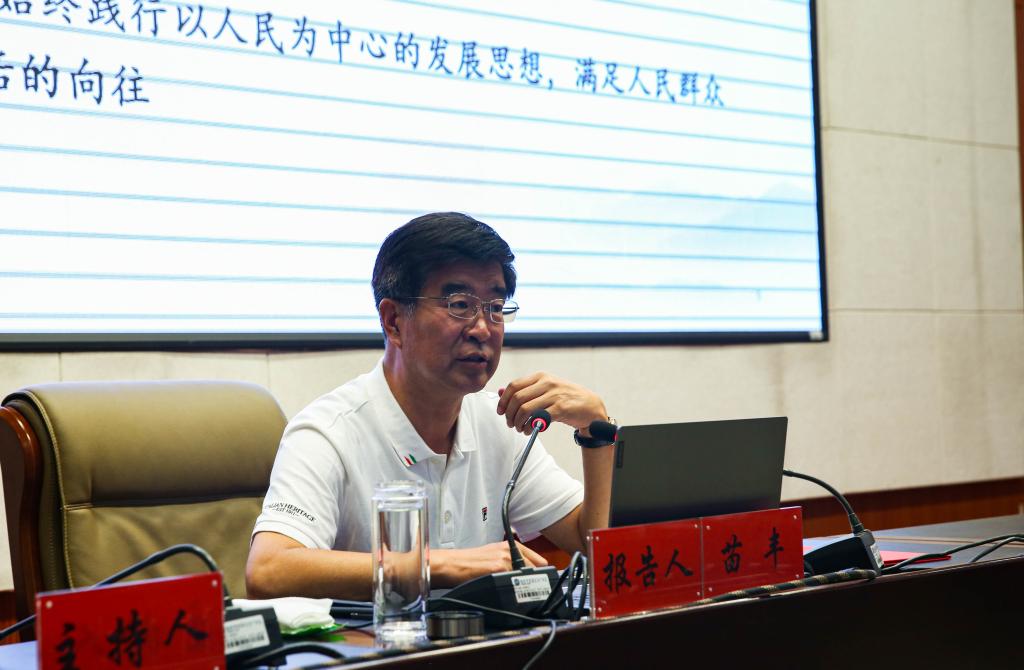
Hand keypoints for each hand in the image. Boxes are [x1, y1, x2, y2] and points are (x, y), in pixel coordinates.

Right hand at [431, 541, 548, 586]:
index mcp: (509, 546)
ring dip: (529, 587)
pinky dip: (517, 590)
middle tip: (537, 592)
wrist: (450, 564)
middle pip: (537, 569)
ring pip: (529, 576)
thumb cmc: (467, 563)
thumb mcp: (492, 556)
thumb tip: (526, 575)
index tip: (547, 582)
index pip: (539, 560)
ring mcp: (504, 558)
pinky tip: (511, 594)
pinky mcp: (497, 568)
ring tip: (525, 595)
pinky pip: (515, 581)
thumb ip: (510, 561)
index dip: (544, 573)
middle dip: (539, 581)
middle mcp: (509, 549)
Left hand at [497, 372, 606, 433]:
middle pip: (517, 398)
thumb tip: (499, 392)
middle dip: (509, 414)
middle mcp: (547, 383)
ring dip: (518, 422)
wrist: (591, 406)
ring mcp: (554, 395)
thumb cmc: (565, 399)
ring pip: (525, 409)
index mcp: (541, 377)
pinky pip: (538, 418)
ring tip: (520, 429)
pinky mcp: (561, 408)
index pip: (513, 386)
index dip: (503, 401)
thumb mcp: (544, 390)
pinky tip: (530, 430)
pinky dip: (530, 427)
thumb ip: (524, 391)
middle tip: (511, 424)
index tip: (501, 412)